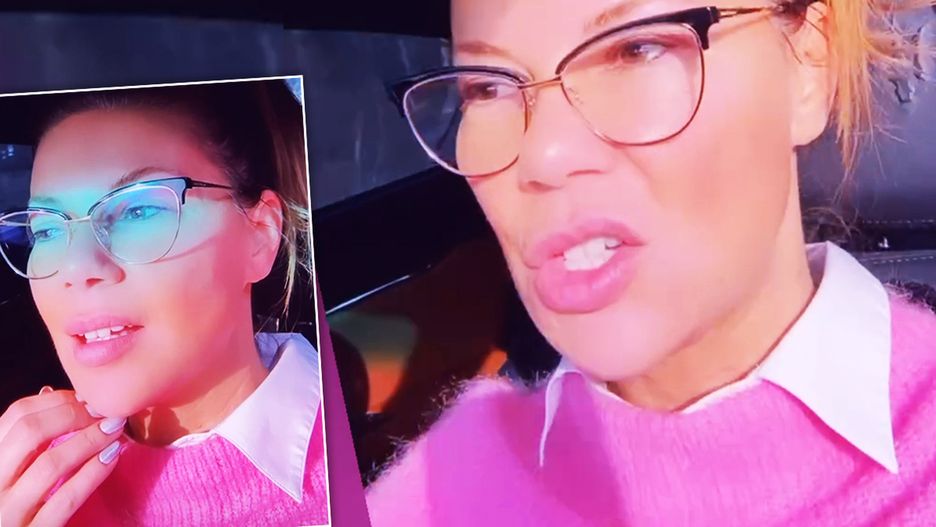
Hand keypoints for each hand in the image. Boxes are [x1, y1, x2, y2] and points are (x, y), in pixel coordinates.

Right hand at [0, 387, 125, 526]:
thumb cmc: (16, 502)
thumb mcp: (11, 467)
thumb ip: (26, 438)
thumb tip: (50, 393)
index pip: (16, 415)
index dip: (56, 400)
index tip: (86, 398)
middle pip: (30, 432)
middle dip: (73, 415)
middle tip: (103, 412)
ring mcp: (11, 511)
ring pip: (51, 464)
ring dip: (89, 440)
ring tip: (115, 428)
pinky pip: (67, 498)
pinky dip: (93, 473)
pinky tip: (112, 456)